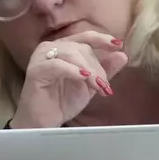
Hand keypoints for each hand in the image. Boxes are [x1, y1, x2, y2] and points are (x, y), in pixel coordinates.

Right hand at [10, 31, 127, 128]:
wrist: (43, 123)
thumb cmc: (62, 102)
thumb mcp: (89, 85)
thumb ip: (104, 70)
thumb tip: (122, 55)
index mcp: (63, 47)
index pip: (85, 37)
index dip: (102, 39)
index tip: (119, 44)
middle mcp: (50, 47)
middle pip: (81, 47)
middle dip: (97, 67)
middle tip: (104, 87)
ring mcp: (41, 57)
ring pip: (71, 54)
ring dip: (89, 70)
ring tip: (97, 87)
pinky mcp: (35, 70)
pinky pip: (57, 65)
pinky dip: (73, 71)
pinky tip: (83, 78)